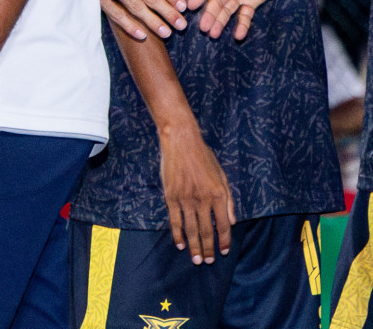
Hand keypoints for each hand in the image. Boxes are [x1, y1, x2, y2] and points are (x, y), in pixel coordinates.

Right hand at [158, 123, 233, 263]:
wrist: (181, 141)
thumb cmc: (203, 157)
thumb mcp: (222, 176)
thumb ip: (228, 200)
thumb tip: (232, 221)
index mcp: (219, 194)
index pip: (223, 225)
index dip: (223, 241)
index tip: (222, 252)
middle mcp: (203, 199)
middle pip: (207, 230)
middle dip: (208, 249)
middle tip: (206, 262)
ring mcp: (186, 199)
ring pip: (191, 229)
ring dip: (194, 246)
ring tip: (195, 259)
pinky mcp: (171, 196)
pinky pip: (175, 220)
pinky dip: (178, 234)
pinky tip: (180, 244)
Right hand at [187, 0, 293, 39]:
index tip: (189, 4)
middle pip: (217, 0)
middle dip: (209, 14)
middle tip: (202, 28)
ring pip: (227, 9)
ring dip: (220, 21)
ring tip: (212, 34)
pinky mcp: (253, 1)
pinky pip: (246, 14)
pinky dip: (242, 24)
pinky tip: (238, 35)